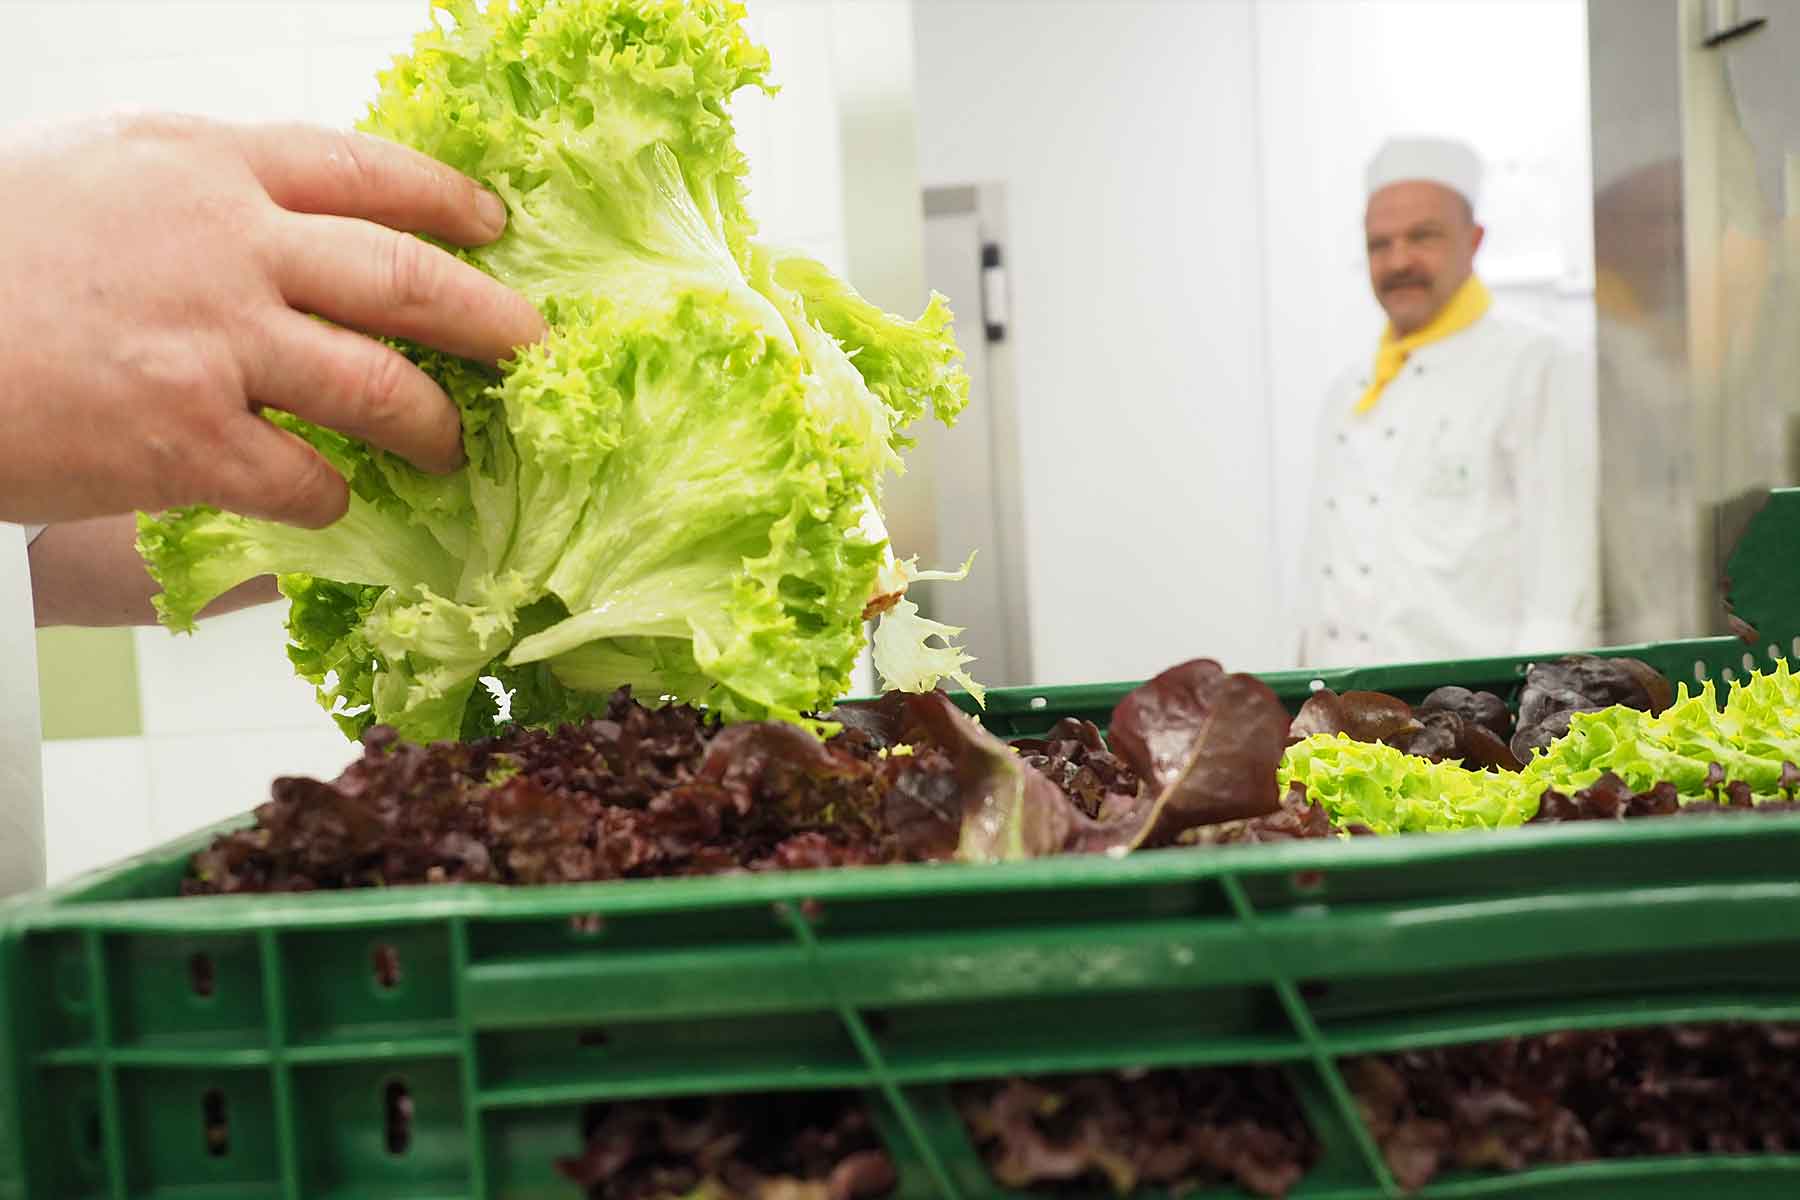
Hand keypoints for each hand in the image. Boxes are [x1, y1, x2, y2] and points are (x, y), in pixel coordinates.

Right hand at [0, 113, 546, 528]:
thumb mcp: (105, 170)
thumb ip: (209, 189)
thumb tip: (297, 222)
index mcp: (205, 163)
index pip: (364, 170)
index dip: (446, 201)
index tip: (493, 227)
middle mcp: (227, 243)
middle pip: (405, 278)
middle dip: (487, 318)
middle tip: (530, 345)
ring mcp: (214, 343)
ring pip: (379, 388)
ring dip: (432, 424)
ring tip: (451, 445)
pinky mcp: (186, 440)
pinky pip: (305, 478)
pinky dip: (333, 495)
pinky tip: (332, 498)